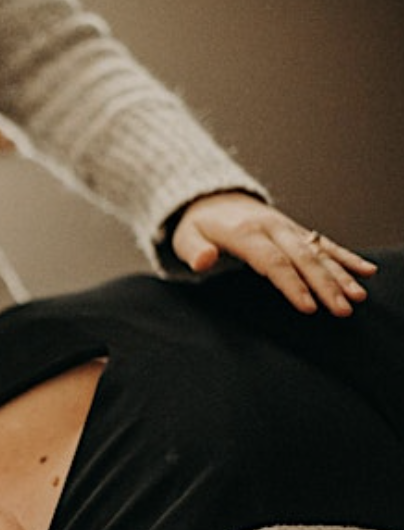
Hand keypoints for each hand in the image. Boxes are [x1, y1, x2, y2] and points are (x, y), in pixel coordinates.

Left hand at [171, 192, 377, 315]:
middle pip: (302, 258)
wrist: (211, 197)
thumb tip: (203, 260)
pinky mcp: (296, 231)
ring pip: (318, 251)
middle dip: (324, 284)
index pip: (272, 261)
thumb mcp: (185, 237)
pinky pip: (325, 243)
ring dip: (340, 274)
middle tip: (342, 309)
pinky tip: (366, 271)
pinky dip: (346, 257)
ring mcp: (287, 228)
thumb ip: (193, 251)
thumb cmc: (197, 225)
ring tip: (358, 296)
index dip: (291, 284)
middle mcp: (272, 228)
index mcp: (245, 232)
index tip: (307, 306)